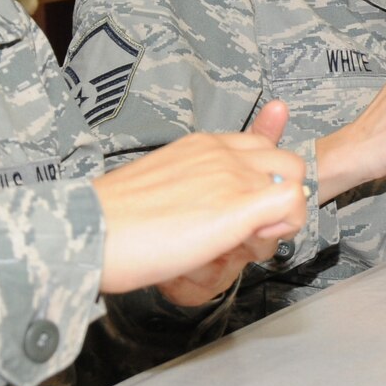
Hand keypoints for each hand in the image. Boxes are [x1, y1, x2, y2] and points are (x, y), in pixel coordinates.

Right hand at [93, 100, 307, 296]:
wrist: (91, 232)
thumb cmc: (113, 221)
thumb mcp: (159, 189)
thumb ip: (189, 187)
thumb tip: (194, 206)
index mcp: (202, 145)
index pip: (260, 144)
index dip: (262, 179)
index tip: (248, 207)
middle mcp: (222, 152)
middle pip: (285, 162)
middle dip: (279, 196)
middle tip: (250, 231)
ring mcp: (233, 176)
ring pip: (293, 182)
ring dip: (281, 216)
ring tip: (244, 242)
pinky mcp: (238, 205)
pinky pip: (293, 201)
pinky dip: (287, 224)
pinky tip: (254, 241)